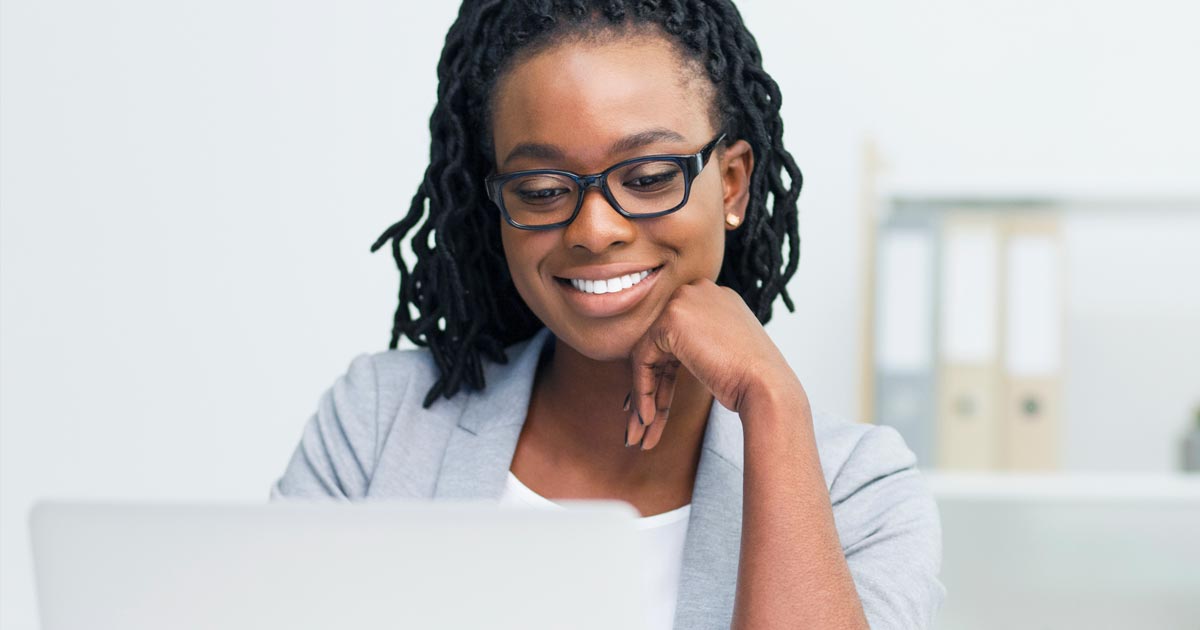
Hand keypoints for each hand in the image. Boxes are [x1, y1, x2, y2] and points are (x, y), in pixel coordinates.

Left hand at [625, 278, 794, 449]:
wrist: (768, 387)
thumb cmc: (754, 381)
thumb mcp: (726, 355)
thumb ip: (700, 348)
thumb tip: (663, 366)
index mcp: (716, 299)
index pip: (679, 337)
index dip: (665, 374)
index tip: (657, 407)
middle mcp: (699, 292)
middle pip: (661, 345)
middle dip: (651, 388)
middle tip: (645, 423)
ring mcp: (685, 301)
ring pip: (648, 354)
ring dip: (643, 397)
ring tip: (640, 434)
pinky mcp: (672, 318)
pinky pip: (643, 359)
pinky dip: (643, 390)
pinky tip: (648, 419)